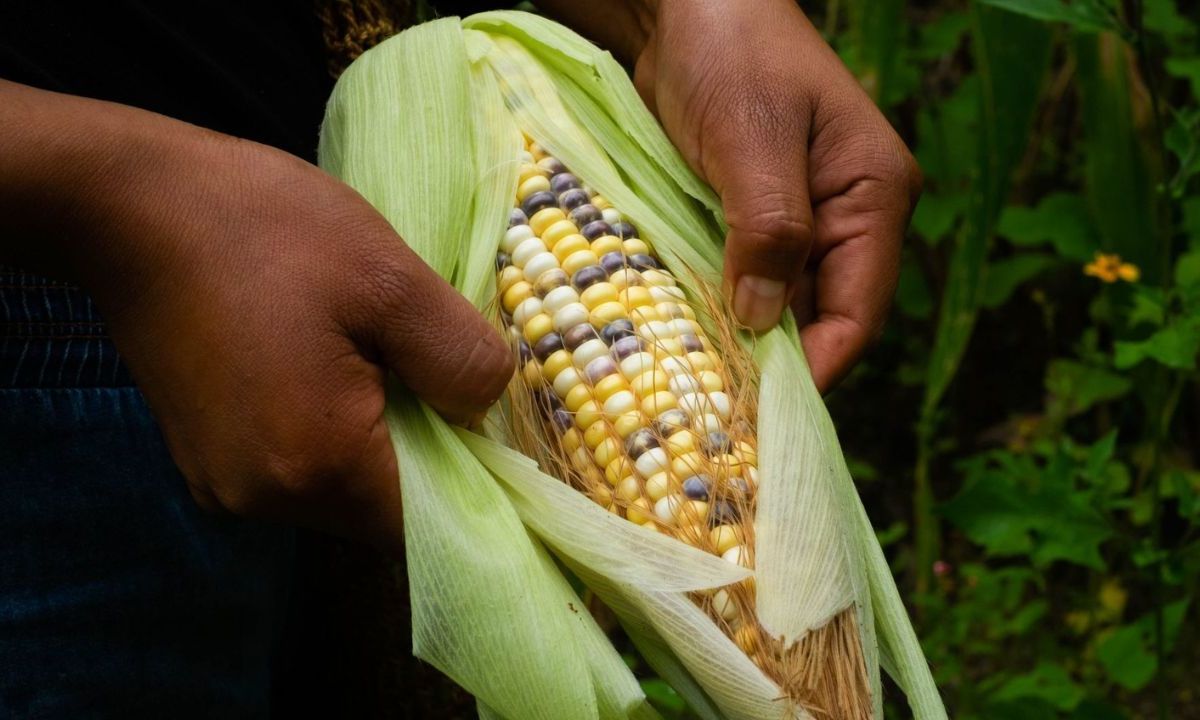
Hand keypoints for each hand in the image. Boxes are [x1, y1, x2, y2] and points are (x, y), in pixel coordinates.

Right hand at [0, 80, 512, 549]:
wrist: (129, 205)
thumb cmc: (263, 228)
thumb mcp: (389, 277)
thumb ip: (459, 357)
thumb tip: (488, 409)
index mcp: (316, 464)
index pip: (432, 519)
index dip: (476, 476)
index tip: (487, 417)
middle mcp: (266, 499)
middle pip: (385, 511)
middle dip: (428, 452)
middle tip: (434, 369)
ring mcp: (226, 485)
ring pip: (342, 491)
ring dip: (379, 441)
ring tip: (379, 357)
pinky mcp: (207, 461)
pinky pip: (299, 469)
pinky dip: (333, 433)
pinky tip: (332, 365)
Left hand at [542, 0, 921, 391]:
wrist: (689, 6)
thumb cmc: (733, 53)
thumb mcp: (751, 138)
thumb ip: (768, 229)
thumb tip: (761, 323)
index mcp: (874, 197)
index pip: (858, 311)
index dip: (815, 369)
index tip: (760, 412)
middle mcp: (846, 219)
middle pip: (819, 319)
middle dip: (771, 365)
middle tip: (713, 413)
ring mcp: (799, 221)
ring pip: (777, 307)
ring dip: (737, 342)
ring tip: (690, 388)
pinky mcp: (752, 220)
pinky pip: (742, 281)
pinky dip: (714, 310)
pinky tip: (678, 337)